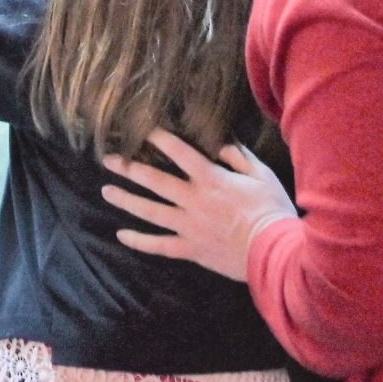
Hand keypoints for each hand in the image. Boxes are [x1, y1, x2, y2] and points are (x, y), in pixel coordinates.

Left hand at [100, 130, 299, 283]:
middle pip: (155, 181)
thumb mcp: (262, 176)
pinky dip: (139, 242)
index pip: (180, 153)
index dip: (160, 138)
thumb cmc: (272, 211)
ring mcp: (190, 227)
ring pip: (150, 212)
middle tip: (109, 159)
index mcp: (211, 180)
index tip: (142, 128)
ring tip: (106, 191)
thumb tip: (221, 142)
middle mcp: (194, 201)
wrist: (276, 253)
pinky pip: (160, 246)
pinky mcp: (192, 250)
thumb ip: (239, 157)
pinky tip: (121, 235)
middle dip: (129, 168)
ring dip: (126, 200)